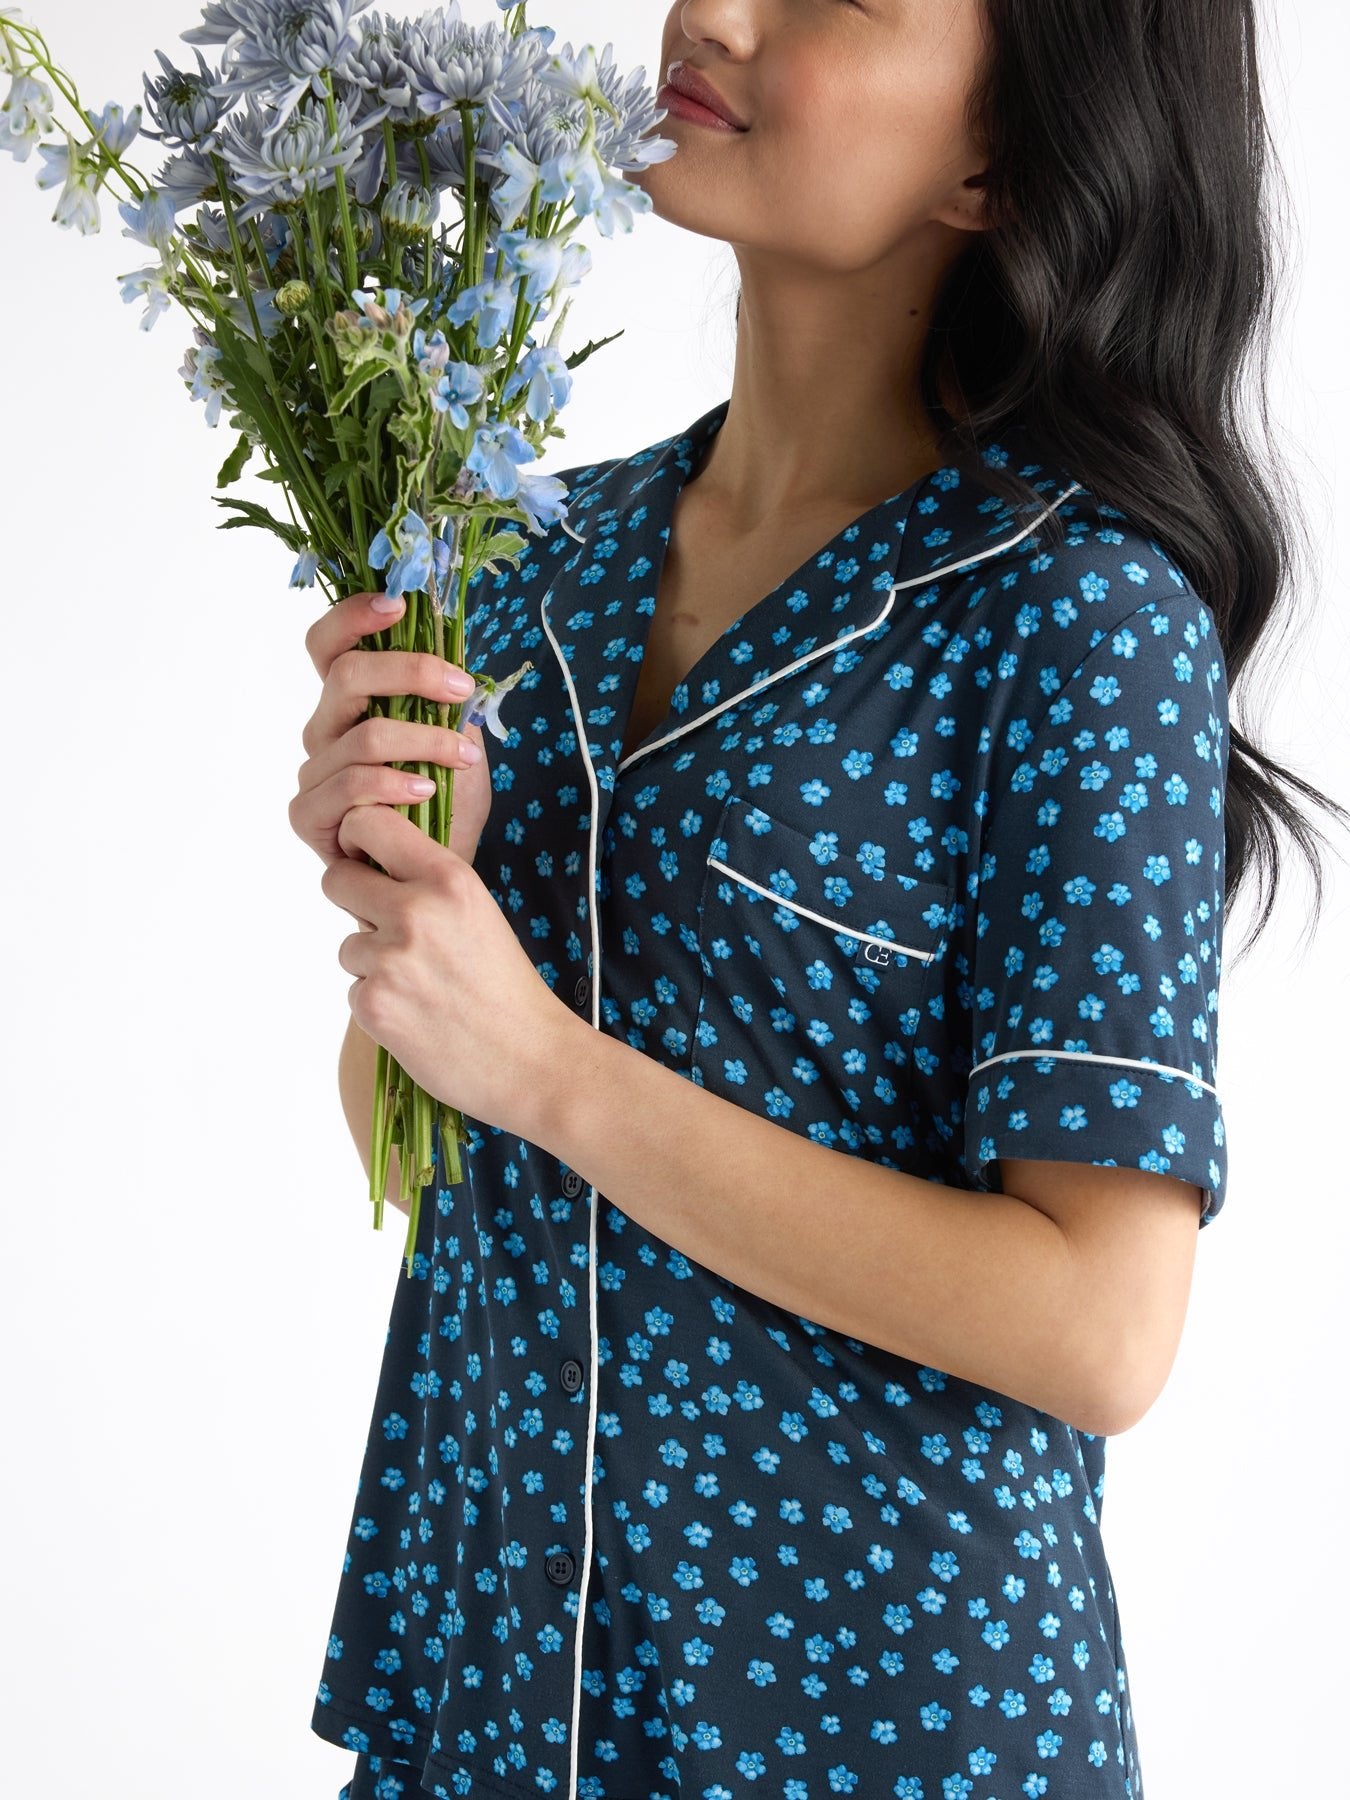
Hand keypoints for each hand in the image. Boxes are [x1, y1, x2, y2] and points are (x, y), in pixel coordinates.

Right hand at [288, 590, 492, 872]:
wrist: (433, 873)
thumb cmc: (444, 806)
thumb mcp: (459, 743)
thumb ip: (450, 703)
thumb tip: (460, 655)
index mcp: (349, 703)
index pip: (329, 645)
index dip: (353, 615)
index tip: (399, 605)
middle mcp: (323, 730)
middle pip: (346, 675)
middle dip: (412, 672)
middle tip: (462, 689)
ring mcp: (312, 772)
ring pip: (363, 734)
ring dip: (426, 741)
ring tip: (465, 758)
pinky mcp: (308, 814)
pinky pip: (351, 784)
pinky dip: (395, 783)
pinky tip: (427, 791)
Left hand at [323, 800, 583, 1139]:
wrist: (532, 1060)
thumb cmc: (507, 987)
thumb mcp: (477, 912)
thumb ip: (426, 885)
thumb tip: (370, 863)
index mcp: (449, 879)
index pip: (368, 823)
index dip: (358, 840)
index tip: (369, 859)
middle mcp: (416, 911)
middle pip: (336, 880)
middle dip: (354, 902)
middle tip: (389, 930)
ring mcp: (390, 959)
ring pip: (347, 946)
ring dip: (373, 965)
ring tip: (424, 988)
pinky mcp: (374, 1004)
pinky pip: (354, 991)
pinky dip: (379, 1006)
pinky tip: (419, 1017)